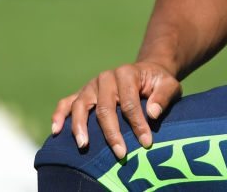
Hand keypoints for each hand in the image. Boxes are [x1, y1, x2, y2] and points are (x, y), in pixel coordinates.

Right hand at [50, 61, 181, 159]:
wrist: (147, 72)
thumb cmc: (158, 82)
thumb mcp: (169, 84)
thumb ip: (163, 96)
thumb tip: (152, 113)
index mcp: (127, 73)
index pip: (129, 103)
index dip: (138, 124)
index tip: (146, 142)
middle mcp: (106, 77)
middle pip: (104, 108)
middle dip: (112, 133)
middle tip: (121, 154)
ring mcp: (91, 85)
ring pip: (81, 106)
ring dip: (80, 127)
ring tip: (84, 145)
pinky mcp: (82, 93)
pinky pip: (66, 103)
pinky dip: (58, 115)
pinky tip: (56, 131)